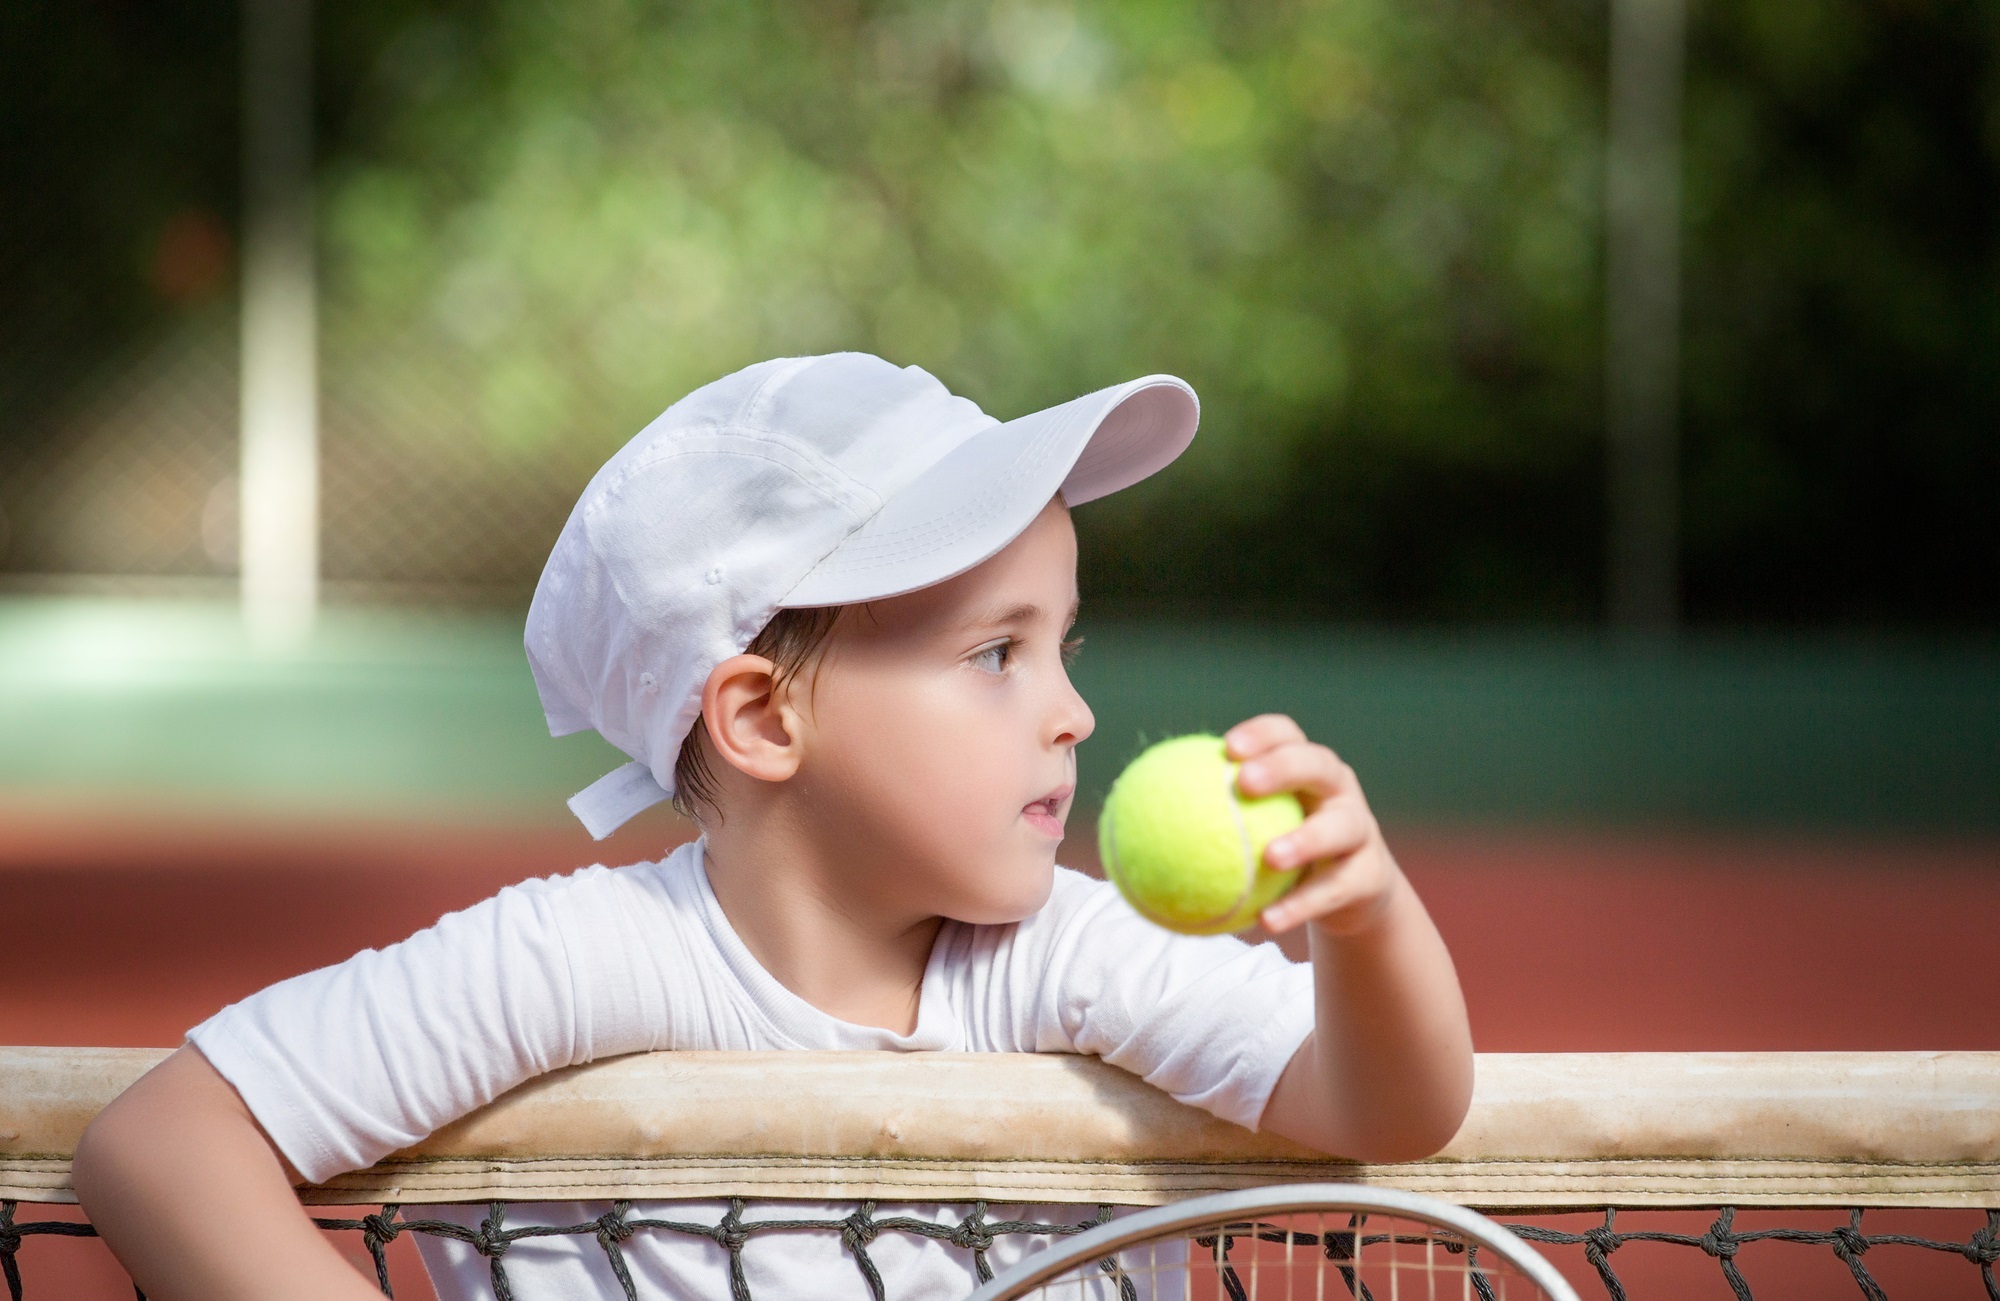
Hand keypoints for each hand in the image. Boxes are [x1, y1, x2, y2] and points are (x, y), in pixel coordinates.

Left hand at [1224, 714, 1404, 937]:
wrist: (1351, 892)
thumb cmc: (1283, 849)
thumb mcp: (1251, 829)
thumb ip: (1205, 820)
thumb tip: (1126, 826)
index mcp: (1307, 769)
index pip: (1287, 735)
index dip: (1262, 734)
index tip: (1227, 748)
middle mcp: (1338, 790)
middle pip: (1319, 765)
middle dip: (1285, 767)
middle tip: (1246, 783)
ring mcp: (1359, 830)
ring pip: (1340, 827)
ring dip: (1305, 840)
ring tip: (1270, 857)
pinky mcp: (1371, 875)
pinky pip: (1334, 890)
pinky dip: (1301, 906)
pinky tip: (1269, 921)